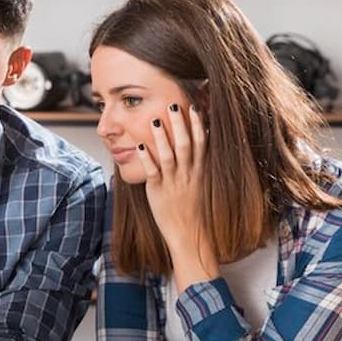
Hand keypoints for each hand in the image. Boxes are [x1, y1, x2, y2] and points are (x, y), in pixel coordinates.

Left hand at [137, 103, 215, 287]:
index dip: (198, 125)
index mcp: (200, 171)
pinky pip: (152, 172)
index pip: (201, 143)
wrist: (191, 236)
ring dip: (161, 137)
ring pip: (168, 156)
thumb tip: (200, 148)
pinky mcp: (159, 192)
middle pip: (185, 144)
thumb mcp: (201, 185)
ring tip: (155, 120)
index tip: (195, 107)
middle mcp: (188, 174)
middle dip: (179, 124)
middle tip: (173, 104)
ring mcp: (174, 182)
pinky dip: (147, 158)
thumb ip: (199, 166)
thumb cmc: (194, 211)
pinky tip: (140, 145)